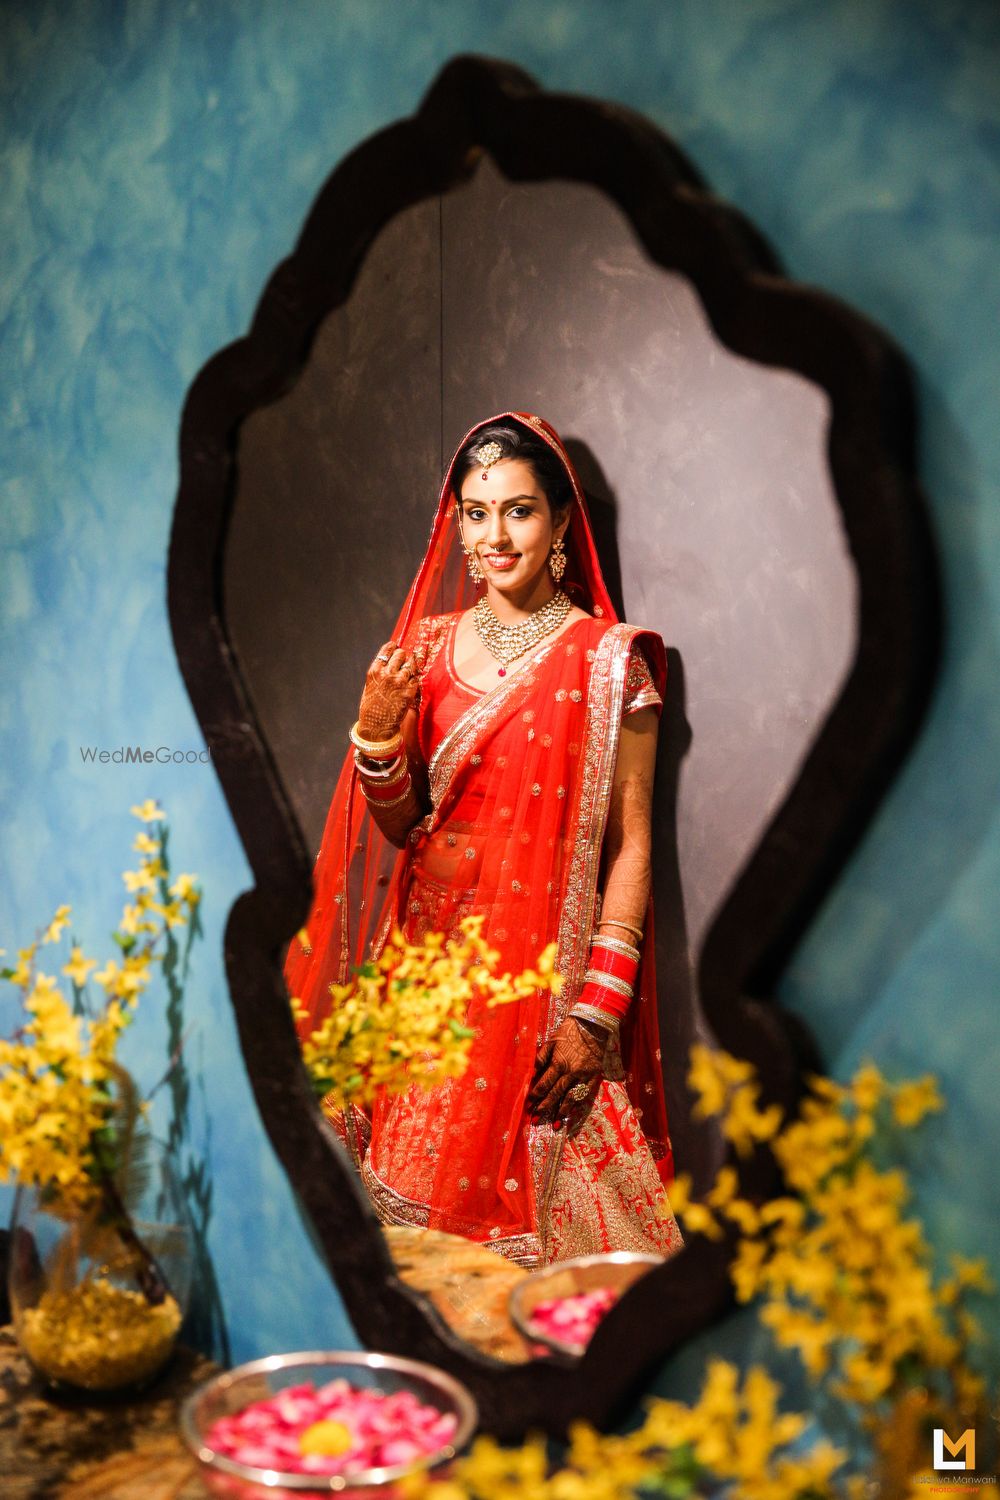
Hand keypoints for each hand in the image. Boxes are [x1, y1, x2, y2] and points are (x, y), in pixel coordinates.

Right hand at [358, 640, 426, 741]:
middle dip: (403, 658)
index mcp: (375, 670)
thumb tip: (392, 660)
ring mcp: (400, 681)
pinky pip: (416, 678)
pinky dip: (414, 680)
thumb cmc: (372, 706)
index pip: (388, 649)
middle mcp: (387, 673)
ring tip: (407, 675)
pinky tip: (409, 686)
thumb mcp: (371, 685)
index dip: (394, 648)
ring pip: (411, 664)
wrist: (376, 726)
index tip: (396, 650)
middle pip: (401, 654)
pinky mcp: (410, 691)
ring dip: (411, 668)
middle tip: (403, 664)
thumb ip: (381, 671)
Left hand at [527, 1018, 604, 1135]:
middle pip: (556, 1094)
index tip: (529, 1103)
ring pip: (570, 1098)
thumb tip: (531, 1072)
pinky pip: (584, 1094)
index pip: (545, 1083)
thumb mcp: (551, 1041)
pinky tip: (570, 1113)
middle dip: (544, 1107)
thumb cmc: (568, 1031)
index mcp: (559, 1062)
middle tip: (535, 1119)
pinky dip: (576, 1105)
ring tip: (553, 1124)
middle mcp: (571, 1072)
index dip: (536, 1095)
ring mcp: (584, 1076)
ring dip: (560, 1112)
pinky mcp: (594, 1077)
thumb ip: (541, 1058)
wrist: (593, 1025)